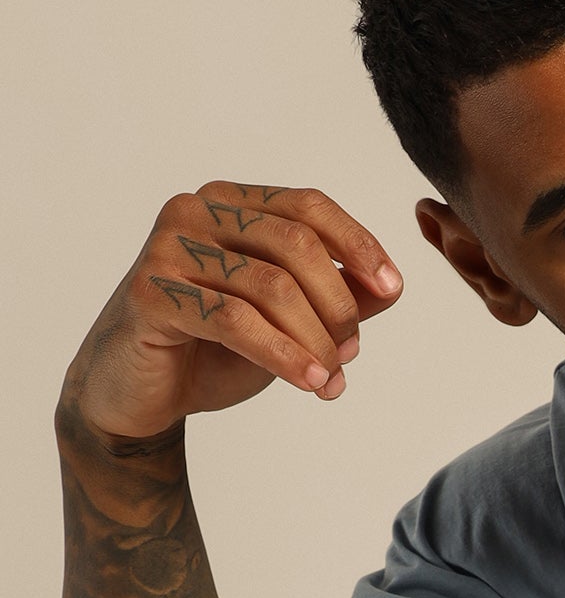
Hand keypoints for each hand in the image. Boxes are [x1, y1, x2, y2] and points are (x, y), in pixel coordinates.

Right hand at [60, 182, 403, 452]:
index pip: (308, 206)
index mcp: (231, 203)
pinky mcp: (151, 292)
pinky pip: (235, 320)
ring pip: (271, 286)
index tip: (392, 288)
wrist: (140, 394)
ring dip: (315, 340)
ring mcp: (168, 248)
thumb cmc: (215, 351)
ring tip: (331, 378)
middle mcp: (195, 212)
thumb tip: (390, 287)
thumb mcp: (288, 323)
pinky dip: (284, 355)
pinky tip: (311, 382)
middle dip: (338, 304)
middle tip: (351, 353)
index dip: (358, 244)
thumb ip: (334, 300)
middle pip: (296, 244)